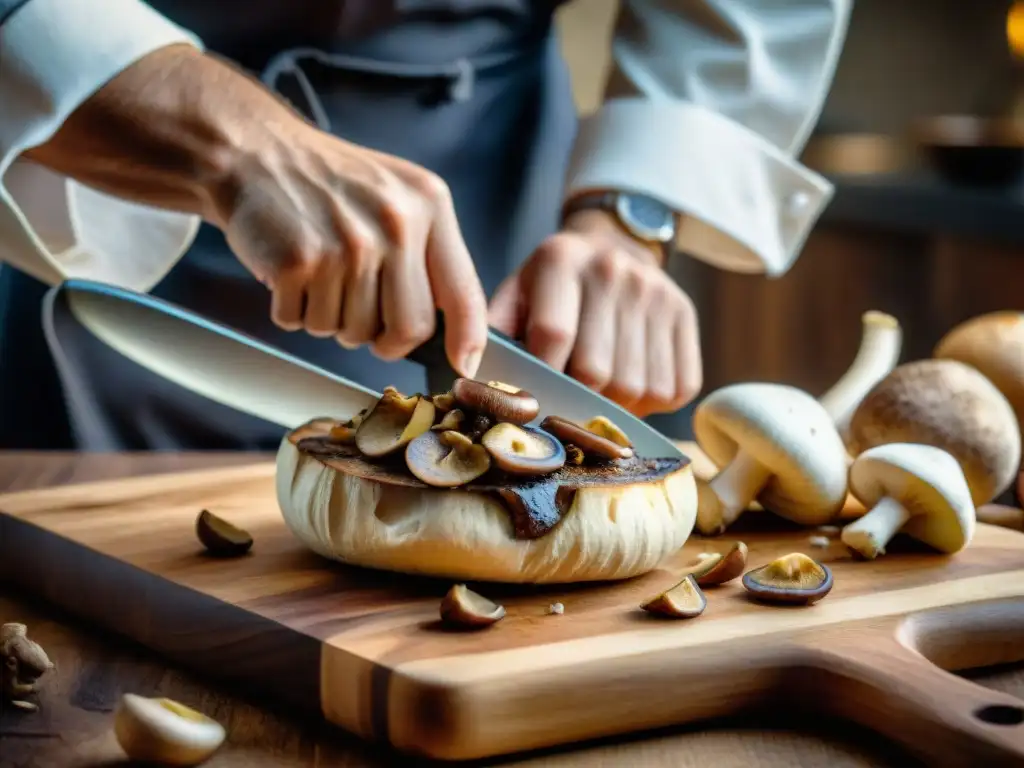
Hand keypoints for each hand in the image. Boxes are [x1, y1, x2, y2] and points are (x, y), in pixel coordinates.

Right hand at [214, 124, 487, 376]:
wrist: (255, 153)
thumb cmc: (330, 182)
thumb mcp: (399, 196)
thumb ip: (432, 253)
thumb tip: (461, 334)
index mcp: (428, 207)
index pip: (462, 293)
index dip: (466, 340)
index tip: (462, 365)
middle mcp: (394, 225)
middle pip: (409, 329)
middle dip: (384, 338)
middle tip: (362, 313)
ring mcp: (347, 245)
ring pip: (351, 333)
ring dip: (330, 318)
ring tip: (320, 274)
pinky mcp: (299, 262)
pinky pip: (303, 324)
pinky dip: (292, 311)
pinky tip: (292, 273)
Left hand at [488, 209, 701, 416]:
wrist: (614, 246)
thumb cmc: (552, 287)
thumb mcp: (516, 292)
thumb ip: (493, 331)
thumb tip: (474, 379)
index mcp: (560, 260)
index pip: (553, 336)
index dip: (542, 378)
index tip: (535, 397)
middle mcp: (614, 270)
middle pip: (598, 371)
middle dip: (578, 398)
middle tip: (569, 400)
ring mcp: (657, 292)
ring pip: (639, 387)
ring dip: (617, 406)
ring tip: (600, 393)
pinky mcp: (686, 314)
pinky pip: (676, 387)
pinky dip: (653, 403)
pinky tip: (633, 385)